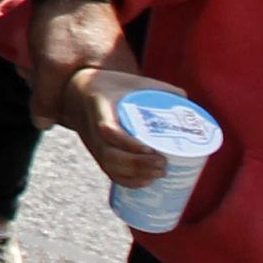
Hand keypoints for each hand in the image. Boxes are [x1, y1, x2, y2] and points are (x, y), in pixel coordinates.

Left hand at [25, 0, 123, 131]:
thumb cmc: (66, 24)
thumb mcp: (51, 64)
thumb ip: (46, 98)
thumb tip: (42, 125)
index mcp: (123, 86)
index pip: (105, 124)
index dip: (76, 122)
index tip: (52, 112)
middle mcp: (124, 81)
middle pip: (91, 110)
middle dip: (59, 102)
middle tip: (34, 84)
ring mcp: (112, 69)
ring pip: (80, 93)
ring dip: (54, 87)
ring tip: (30, 71)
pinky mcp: (98, 60)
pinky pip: (78, 79)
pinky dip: (57, 76)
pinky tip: (33, 67)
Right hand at [55, 67, 167, 187]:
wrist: (76, 93)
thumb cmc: (109, 85)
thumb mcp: (129, 80)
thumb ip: (157, 87)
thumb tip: (185, 98)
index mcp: (99, 107)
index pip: (107, 130)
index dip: (127, 143)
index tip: (151, 149)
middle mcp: (92, 129)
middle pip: (109, 155)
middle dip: (137, 164)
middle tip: (164, 164)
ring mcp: (93, 144)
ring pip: (108, 166)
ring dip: (135, 175)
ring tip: (161, 173)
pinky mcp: (97, 153)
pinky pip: (109, 172)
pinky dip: (127, 181)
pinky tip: (146, 182)